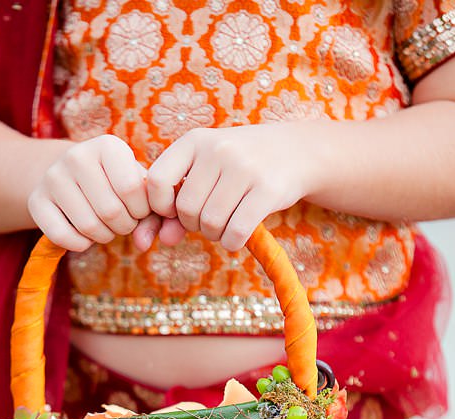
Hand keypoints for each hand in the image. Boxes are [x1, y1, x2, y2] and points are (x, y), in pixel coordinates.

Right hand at [27, 135, 157, 250]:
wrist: (69, 174)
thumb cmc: (113, 182)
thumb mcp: (136, 185)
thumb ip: (152, 213)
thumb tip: (143, 244)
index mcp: (107, 145)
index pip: (131, 188)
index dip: (141, 210)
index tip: (140, 211)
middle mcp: (76, 156)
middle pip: (110, 210)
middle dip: (124, 226)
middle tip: (123, 223)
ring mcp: (52, 178)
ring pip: (87, 226)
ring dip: (104, 236)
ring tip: (107, 229)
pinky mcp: (36, 200)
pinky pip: (61, 236)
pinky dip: (80, 245)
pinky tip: (85, 237)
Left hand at [145, 124, 317, 250]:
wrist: (298, 151)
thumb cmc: (238, 167)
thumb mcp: (205, 173)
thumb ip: (176, 207)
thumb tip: (164, 240)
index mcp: (194, 140)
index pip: (156, 180)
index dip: (160, 205)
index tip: (174, 210)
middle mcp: (219, 149)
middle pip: (186, 208)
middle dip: (193, 224)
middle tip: (209, 217)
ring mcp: (245, 167)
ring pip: (210, 223)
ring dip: (214, 234)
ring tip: (226, 223)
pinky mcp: (268, 189)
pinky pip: (236, 231)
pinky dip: (232, 242)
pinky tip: (237, 236)